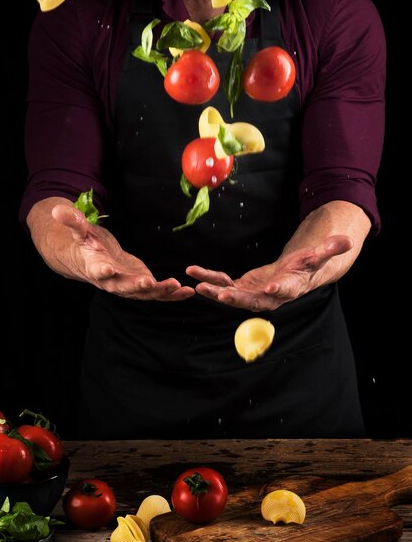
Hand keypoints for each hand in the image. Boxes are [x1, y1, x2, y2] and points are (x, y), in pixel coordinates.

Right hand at [52, 204, 194, 300]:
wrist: (91, 261)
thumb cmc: (86, 244)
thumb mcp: (80, 231)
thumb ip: (73, 222)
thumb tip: (57, 209)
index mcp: (95, 267)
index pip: (96, 271)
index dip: (101, 271)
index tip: (106, 269)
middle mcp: (112, 281)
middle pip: (123, 287)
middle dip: (136, 286)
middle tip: (149, 283)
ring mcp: (128, 286)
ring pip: (144, 293)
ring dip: (161, 292)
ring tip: (178, 287)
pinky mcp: (142, 286)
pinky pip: (158, 293)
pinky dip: (173, 295)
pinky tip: (189, 292)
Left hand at [186, 235, 352, 310]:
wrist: (292, 276)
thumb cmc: (305, 266)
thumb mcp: (317, 256)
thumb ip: (329, 250)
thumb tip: (346, 241)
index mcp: (288, 289)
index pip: (285, 292)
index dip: (278, 291)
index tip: (270, 289)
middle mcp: (267, 297)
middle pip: (251, 300)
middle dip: (235, 298)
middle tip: (220, 294)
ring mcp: (251, 294)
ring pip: (231, 294)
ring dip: (214, 290)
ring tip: (198, 284)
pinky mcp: (241, 288)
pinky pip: (222, 284)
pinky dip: (209, 278)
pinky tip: (194, 272)